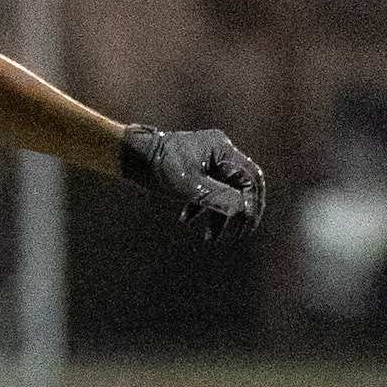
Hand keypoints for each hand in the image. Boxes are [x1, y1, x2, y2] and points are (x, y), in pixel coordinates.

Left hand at [120, 125, 265, 242]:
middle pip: (242, 185)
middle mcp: (221, 151)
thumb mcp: (191, 186)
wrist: (133, 157)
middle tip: (238, 234)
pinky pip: (209, 189)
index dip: (252, 203)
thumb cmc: (161, 167)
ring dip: (219, 214)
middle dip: (240, 212)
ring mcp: (209, 160)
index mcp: (223, 149)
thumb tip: (243, 213)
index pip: (250, 178)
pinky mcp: (197, 168)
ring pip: (225, 191)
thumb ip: (219, 198)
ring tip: (210, 237)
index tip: (246, 225)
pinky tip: (187, 220)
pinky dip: (202, 207)